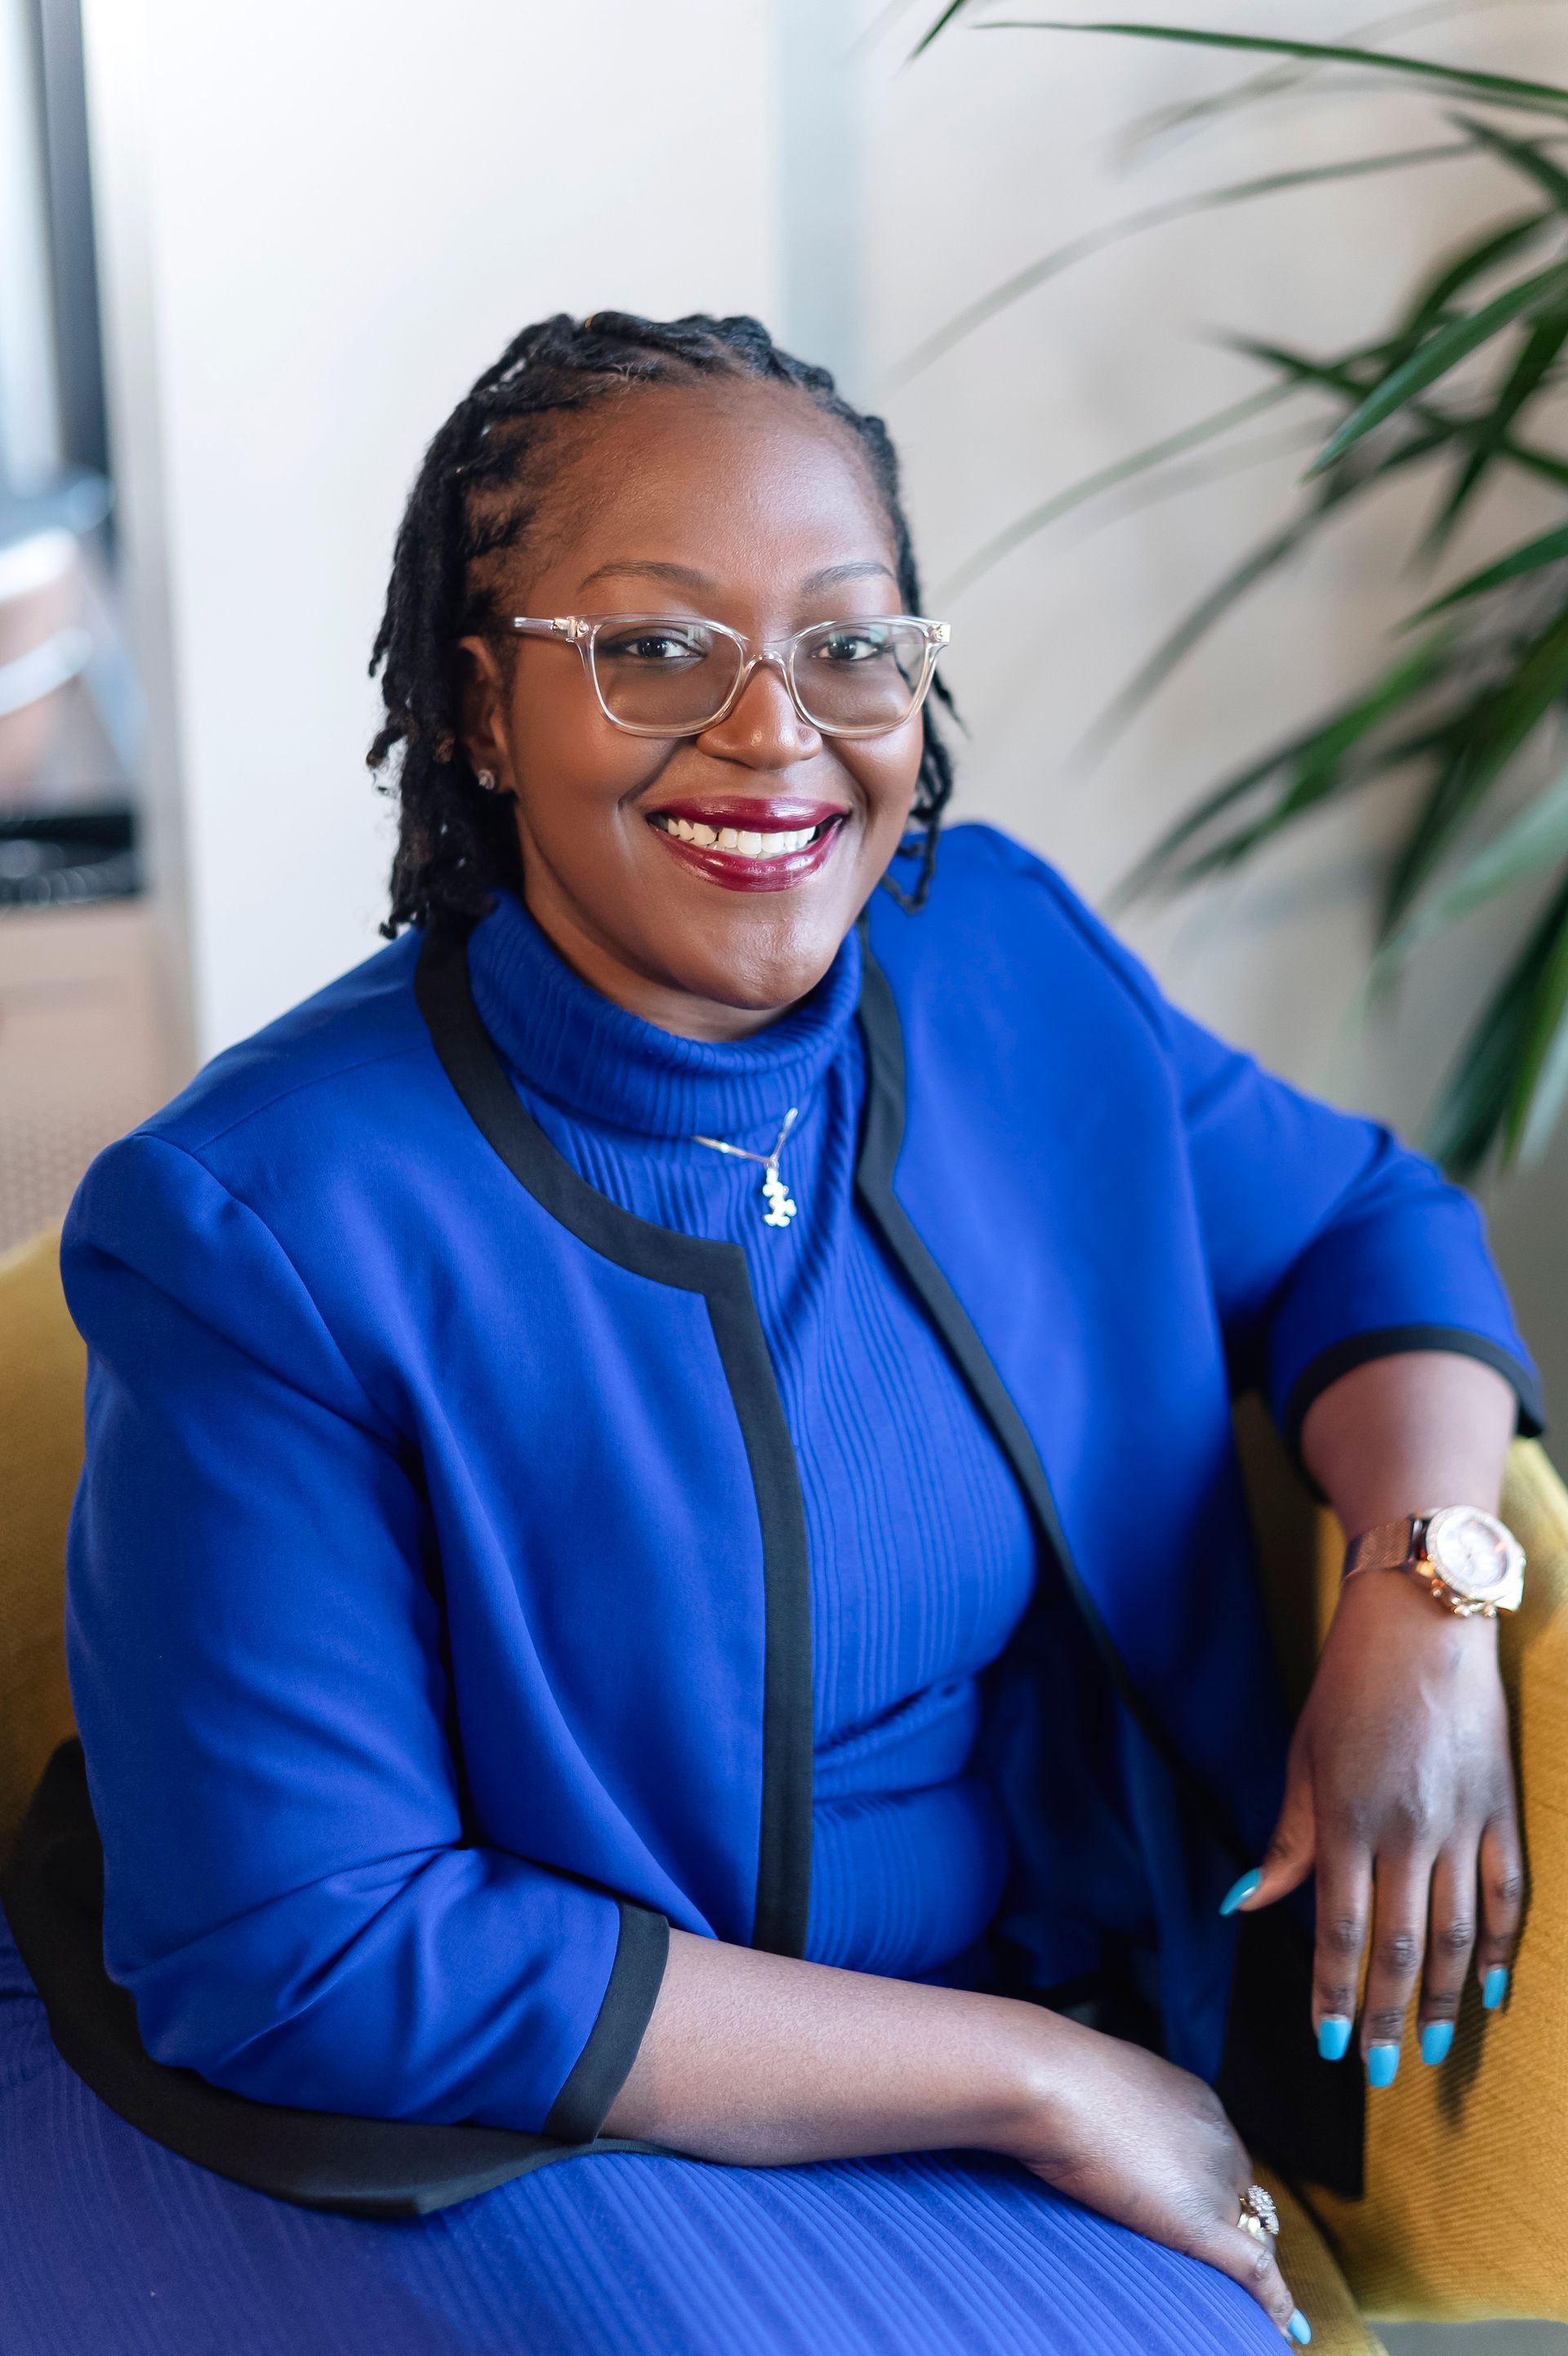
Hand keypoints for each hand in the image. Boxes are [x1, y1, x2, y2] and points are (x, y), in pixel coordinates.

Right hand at [1004, 2014, 1308, 2341]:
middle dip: (1238, 2231)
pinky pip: (1254, 2269)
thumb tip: (1101, 2133)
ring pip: (1252, 2234)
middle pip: (1246, 2199)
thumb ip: (1123, 2112)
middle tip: (1222, 2263)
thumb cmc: (1057, 2078)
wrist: (1053, 2084)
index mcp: (1198, 2102)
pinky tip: (1282, 2329)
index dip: (1221, 2194)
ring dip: (1247, 2265)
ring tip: (1246, 2302)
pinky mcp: (1200, 2222)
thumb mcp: (1104, 2084)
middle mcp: (1218, 2137)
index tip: (1210, 2218)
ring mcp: (1214, 2179)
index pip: (1228, 2161)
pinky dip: (1273, 2302)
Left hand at [1228, 1566, 1522, 2075]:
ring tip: (1432, 2050)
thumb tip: (1244, 1905)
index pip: (1340, 1931)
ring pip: (1456, 1932)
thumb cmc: (1347, 1685)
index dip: (1335, 1994)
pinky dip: (1501, 1945)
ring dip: (1442, 1998)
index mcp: (1347, 1817)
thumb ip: (1285, 1840)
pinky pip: (1507, 1892)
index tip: (1331, 2045)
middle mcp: (1407, 1829)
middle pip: (1399, 1947)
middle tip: (1379, 2071)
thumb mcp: (1302, 1755)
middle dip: (1386, 2016)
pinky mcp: (1500, 1806)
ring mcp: (1461, 1821)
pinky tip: (1491, 1989)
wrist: (1422, 1618)